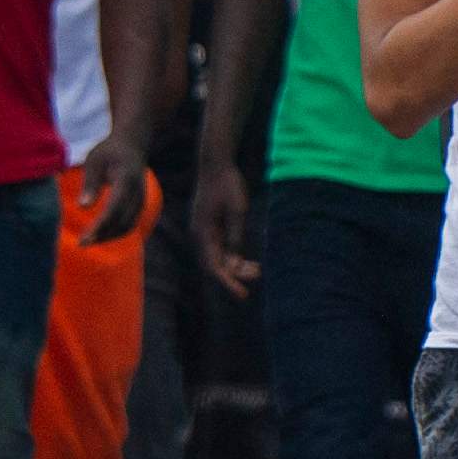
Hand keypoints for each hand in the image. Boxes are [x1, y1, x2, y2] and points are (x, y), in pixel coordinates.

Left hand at [71, 136, 149, 244]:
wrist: (132, 145)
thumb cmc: (109, 152)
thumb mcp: (94, 161)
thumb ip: (90, 184)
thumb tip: (83, 208)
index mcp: (126, 180)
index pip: (114, 209)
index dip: (100, 226)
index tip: (84, 237)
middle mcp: (137, 192)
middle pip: (122, 222)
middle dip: (102, 235)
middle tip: (82, 243)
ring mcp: (141, 200)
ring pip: (127, 226)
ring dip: (108, 237)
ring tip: (88, 241)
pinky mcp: (139, 205)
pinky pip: (129, 224)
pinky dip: (114, 232)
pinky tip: (98, 235)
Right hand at [194, 158, 257, 295]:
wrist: (216, 164)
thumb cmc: (227, 184)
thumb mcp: (237, 210)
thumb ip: (236, 237)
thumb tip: (235, 263)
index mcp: (203, 233)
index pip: (214, 267)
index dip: (229, 283)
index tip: (244, 294)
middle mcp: (200, 235)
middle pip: (216, 265)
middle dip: (235, 275)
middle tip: (257, 274)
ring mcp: (204, 231)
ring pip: (218, 258)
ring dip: (236, 266)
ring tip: (256, 269)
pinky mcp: (210, 227)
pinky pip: (220, 249)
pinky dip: (233, 256)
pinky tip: (248, 261)